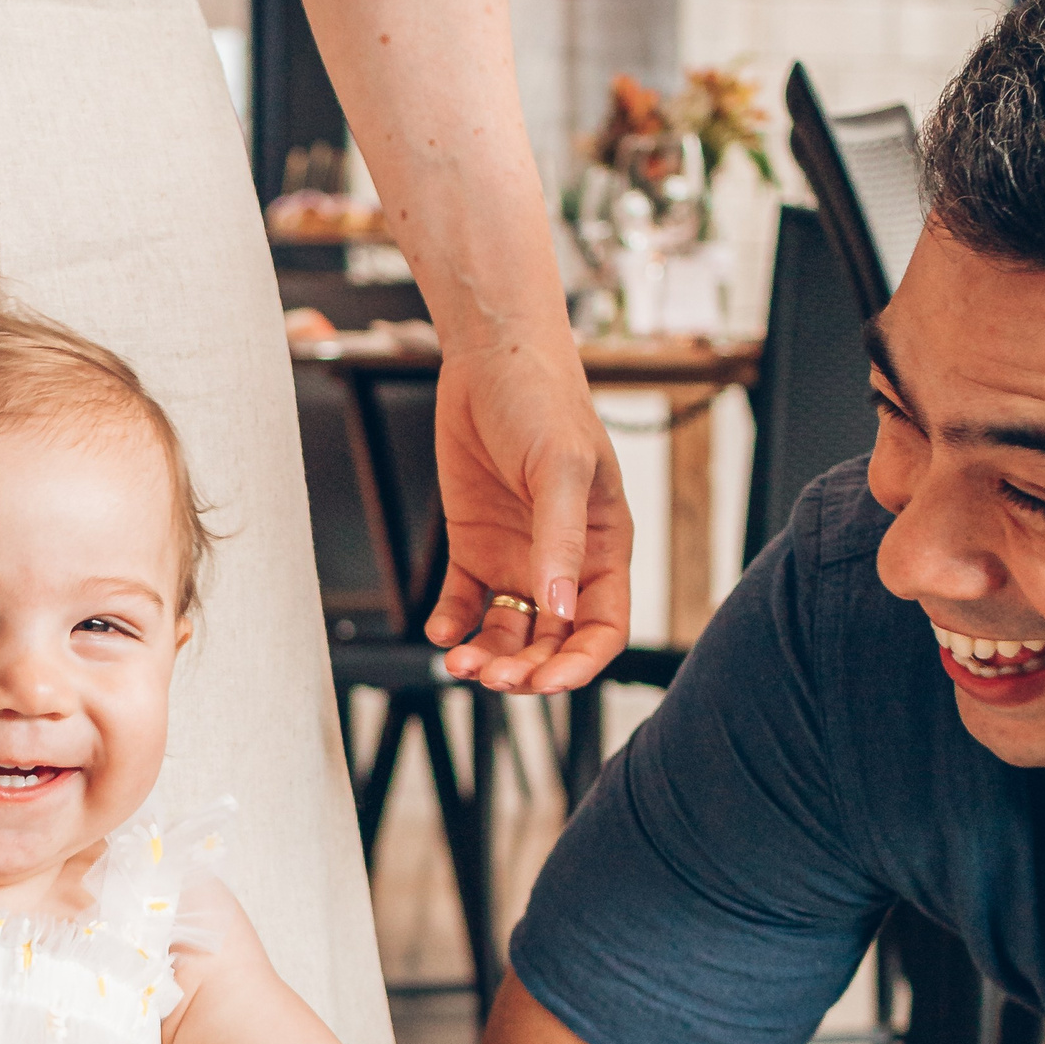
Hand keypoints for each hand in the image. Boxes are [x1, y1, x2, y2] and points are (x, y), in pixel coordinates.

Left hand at [427, 334, 633, 692]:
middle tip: (491, 675)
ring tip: (460, 660)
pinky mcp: (474, 546)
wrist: (490, 361)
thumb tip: (561, 609)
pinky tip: (442, 630)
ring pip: (508, 630)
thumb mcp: (562, 470)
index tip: (546, 683)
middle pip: (551, 641)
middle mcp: (561, 563)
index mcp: (602, 549)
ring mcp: (517, 557)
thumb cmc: (544, 403)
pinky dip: (453, 622)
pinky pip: (466, 601)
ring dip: (487, 653)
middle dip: (525, 669)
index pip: (602, 628)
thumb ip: (561, 540)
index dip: (580, 664)